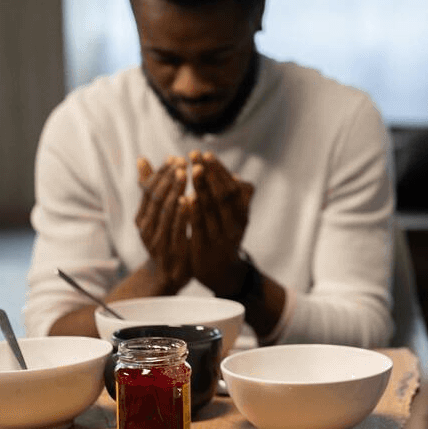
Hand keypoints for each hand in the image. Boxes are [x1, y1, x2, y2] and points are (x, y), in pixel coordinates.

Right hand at [135, 156, 191, 292]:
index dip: (161, 173)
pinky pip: (176, 228)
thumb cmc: (164, 239)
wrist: (167, 276)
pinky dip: (182, 213)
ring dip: (175, 190)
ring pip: (165, 211)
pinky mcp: (171, 251)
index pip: (148, 190)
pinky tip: (190, 198)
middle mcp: (146, 229)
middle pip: (156, 198)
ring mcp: (157, 240)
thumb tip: (142, 159)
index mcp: (142, 218)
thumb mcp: (156, 216)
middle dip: (169, 178)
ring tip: (185, 174)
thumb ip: (151, 190)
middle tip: (182, 162)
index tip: (174, 158)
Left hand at [187, 151, 255, 295]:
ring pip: (211, 208)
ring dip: (201, 187)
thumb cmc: (226, 239)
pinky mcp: (205, 247)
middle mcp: (235, 225)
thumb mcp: (236, 220)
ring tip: (190, 169)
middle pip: (223, 194)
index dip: (219, 170)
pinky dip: (193, 211)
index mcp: (242, 215)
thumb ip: (238, 200)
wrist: (221, 273)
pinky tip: (185, 196)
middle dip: (209, 173)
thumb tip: (237, 178)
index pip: (232, 187)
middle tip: (195, 155)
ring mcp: (221, 237)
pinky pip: (199, 226)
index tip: (206, 154)